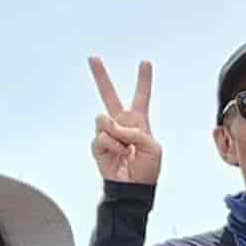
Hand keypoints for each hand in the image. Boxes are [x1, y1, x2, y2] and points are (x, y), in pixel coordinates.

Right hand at [86, 57, 164, 186]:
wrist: (133, 188)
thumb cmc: (147, 169)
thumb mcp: (153, 147)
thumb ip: (136, 131)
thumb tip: (112, 126)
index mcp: (139, 121)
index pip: (142, 96)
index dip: (144, 80)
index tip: (145, 62)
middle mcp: (121, 123)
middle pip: (109, 95)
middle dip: (100, 76)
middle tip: (93, 57)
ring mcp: (108, 132)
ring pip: (105, 120)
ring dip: (117, 135)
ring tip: (125, 149)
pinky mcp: (98, 144)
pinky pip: (102, 137)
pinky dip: (112, 146)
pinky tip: (118, 156)